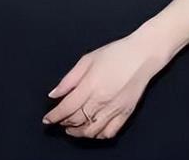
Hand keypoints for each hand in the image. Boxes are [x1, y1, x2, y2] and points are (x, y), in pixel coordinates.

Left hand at [43, 29, 167, 139]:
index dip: (55, 116)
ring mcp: (115, 109)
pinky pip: (109, 132)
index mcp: (90, 85)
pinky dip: (97, 135)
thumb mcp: (87, 59)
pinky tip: (91, 130)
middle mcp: (102, 100)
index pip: (67, 107)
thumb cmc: (114, 53)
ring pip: (92, 130)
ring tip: (71, 129)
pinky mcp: (126, 114)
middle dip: (64, 123)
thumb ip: (69, 79)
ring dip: (78, 132)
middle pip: (78, 120)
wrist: (142, 56)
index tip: (47, 120)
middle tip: (58, 121)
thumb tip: (54, 94)